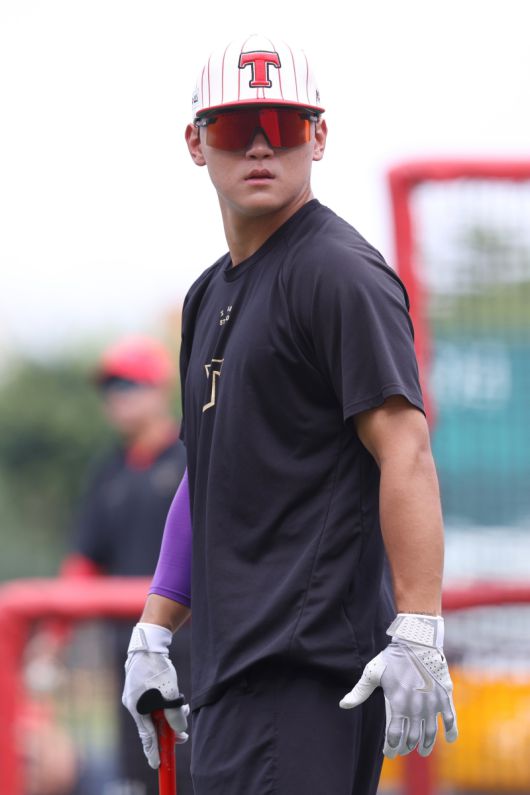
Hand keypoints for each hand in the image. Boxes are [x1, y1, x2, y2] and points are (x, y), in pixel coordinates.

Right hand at [122, 623, 189, 768]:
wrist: (148, 643)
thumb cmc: (157, 668)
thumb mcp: (170, 694)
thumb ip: (174, 715)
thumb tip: (179, 730)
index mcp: (136, 709)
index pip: (146, 737)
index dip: (154, 751)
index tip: (158, 764)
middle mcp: (132, 704)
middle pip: (150, 725)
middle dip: (167, 730)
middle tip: (181, 737)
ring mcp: (134, 695)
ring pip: (153, 712)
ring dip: (168, 715)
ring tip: (183, 709)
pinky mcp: (139, 686)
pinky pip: (152, 703)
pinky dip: (163, 705)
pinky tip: (174, 699)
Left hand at [340, 613, 456, 757]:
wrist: (417, 641)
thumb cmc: (393, 657)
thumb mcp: (373, 672)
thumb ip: (359, 691)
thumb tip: (343, 705)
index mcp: (398, 704)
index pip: (393, 736)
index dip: (390, 748)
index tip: (389, 753)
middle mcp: (416, 708)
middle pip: (412, 737)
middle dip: (406, 747)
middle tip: (403, 750)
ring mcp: (432, 703)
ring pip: (430, 733)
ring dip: (426, 745)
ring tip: (422, 752)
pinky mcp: (445, 697)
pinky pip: (451, 719)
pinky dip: (452, 732)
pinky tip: (450, 740)